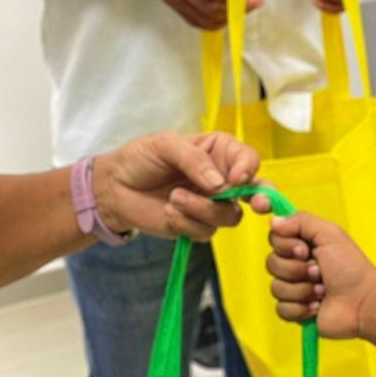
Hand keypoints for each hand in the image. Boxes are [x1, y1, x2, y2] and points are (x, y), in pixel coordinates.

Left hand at [94, 131, 257, 239]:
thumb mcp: (165, 145)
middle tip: (258, 204)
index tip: (236, 178)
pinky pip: (205, 231)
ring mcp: (211, 205)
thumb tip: (219, 183)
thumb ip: (193, 159)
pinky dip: (186, 222)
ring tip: (174, 198)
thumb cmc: (140, 158)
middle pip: (255, 192)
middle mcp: (221, 179)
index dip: (248, 170)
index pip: (248, 159)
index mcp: (218, 152)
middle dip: (261, 199)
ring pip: (229, 216)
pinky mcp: (196, 226)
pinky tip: (168, 211)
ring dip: (202, 209)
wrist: (114, 188)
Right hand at [267, 213, 375, 340]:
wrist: (363, 303)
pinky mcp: (296, 312)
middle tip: (319, 272)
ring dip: (303, 289)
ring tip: (323, 291)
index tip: (304, 250)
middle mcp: (296, 265)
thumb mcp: (329, 234)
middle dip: (297, 269)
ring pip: (276, 288)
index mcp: (303, 244)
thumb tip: (273, 221)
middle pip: (272, 263)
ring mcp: (295, 289)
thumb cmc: (351, 267)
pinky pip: (281, 309)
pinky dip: (301, 308)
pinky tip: (318, 306)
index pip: (274, 239)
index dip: (285, 245)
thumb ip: (300, 221)